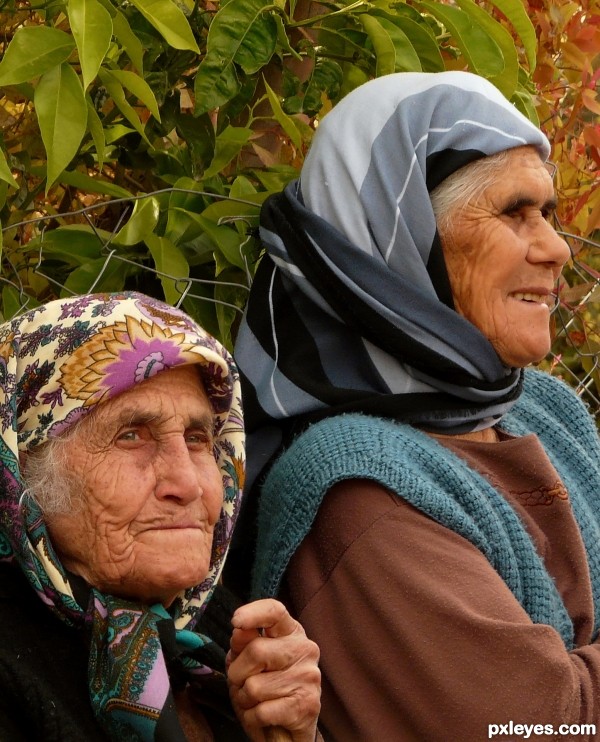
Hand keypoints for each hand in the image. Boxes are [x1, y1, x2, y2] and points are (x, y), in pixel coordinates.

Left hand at [226, 599, 320, 741]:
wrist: (289, 729)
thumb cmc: (266, 690)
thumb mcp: (248, 663)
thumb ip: (244, 644)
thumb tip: (239, 630)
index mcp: (291, 632)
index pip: (275, 612)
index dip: (254, 613)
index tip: (236, 621)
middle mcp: (305, 649)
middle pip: (256, 651)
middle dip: (237, 672)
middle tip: (242, 683)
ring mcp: (308, 677)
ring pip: (254, 686)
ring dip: (245, 699)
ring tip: (256, 701)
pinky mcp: (306, 706)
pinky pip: (261, 711)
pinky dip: (252, 718)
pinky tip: (263, 717)